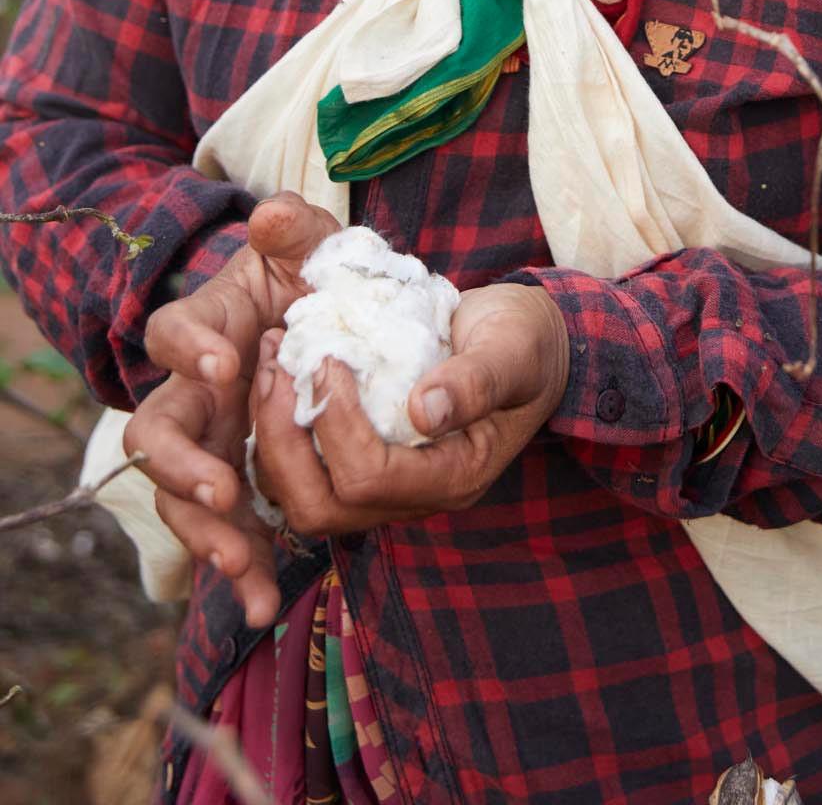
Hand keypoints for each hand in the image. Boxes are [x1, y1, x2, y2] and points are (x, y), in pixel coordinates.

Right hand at [123, 191, 339, 625]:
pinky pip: (225, 529)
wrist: (333, 324)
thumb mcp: (312, 246)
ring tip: (240, 563)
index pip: (171, 334)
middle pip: (157, 434)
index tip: (227, 363)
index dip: (188, 350)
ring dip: (206, 533)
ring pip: (180, 496)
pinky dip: (240, 565)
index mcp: (203, 327)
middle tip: (224, 489)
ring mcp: (209, 440)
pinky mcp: (234, 479)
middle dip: (182, 468)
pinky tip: (260, 602)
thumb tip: (272, 213)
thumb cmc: (308, 278)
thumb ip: (296, 228)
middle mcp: (192, 390)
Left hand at [248, 282, 569, 542]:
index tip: (329, 359)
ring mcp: (387, 488)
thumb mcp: (513, 350)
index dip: (337, 423)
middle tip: (276, 369)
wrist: (525, 344)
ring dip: (273, 438)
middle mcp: (415, 498)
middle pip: (322, 507)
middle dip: (285, 441)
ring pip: (302, 498)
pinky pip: (304, 473)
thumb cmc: (524, 342)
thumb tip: (424, 410)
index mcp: (455, 476)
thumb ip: (477, 380)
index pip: (370, 478)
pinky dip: (280, 434)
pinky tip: (279, 378)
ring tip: (270, 368)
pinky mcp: (365, 467)